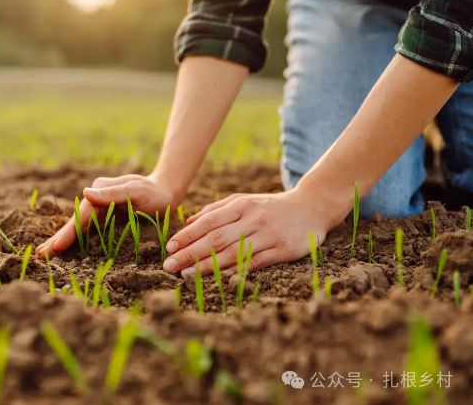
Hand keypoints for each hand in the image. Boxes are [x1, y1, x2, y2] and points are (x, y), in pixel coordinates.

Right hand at [36, 174, 175, 257]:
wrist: (164, 191)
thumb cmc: (153, 192)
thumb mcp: (136, 191)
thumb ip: (112, 194)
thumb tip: (85, 194)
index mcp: (99, 191)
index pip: (81, 217)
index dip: (68, 233)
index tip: (55, 247)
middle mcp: (94, 199)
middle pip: (74, 222)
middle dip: (57, 239)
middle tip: (40, 255)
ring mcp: (97, 208)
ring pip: (77, 227)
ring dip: (60, 240)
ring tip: (44, 253)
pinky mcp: (103, 217)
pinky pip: (85, 229)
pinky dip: (73, 238)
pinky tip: (63, 247)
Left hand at [162, 189, 333, 276]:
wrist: (312, 207)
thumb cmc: (270, 206)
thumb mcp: (244, 201)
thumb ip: (216, 210)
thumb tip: (188, 223)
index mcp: (241, 205)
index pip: (208, 222)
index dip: (187, 236)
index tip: (170, 248)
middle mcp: (253, 219)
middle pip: (216, 239)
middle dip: (189, 253)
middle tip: (169, 265)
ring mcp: (268, 235)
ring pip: (232, 253)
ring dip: (206, 266)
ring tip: (186, 275)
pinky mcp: (282, 250)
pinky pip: (254, 263)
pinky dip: (235, 271)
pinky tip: (218, 279)